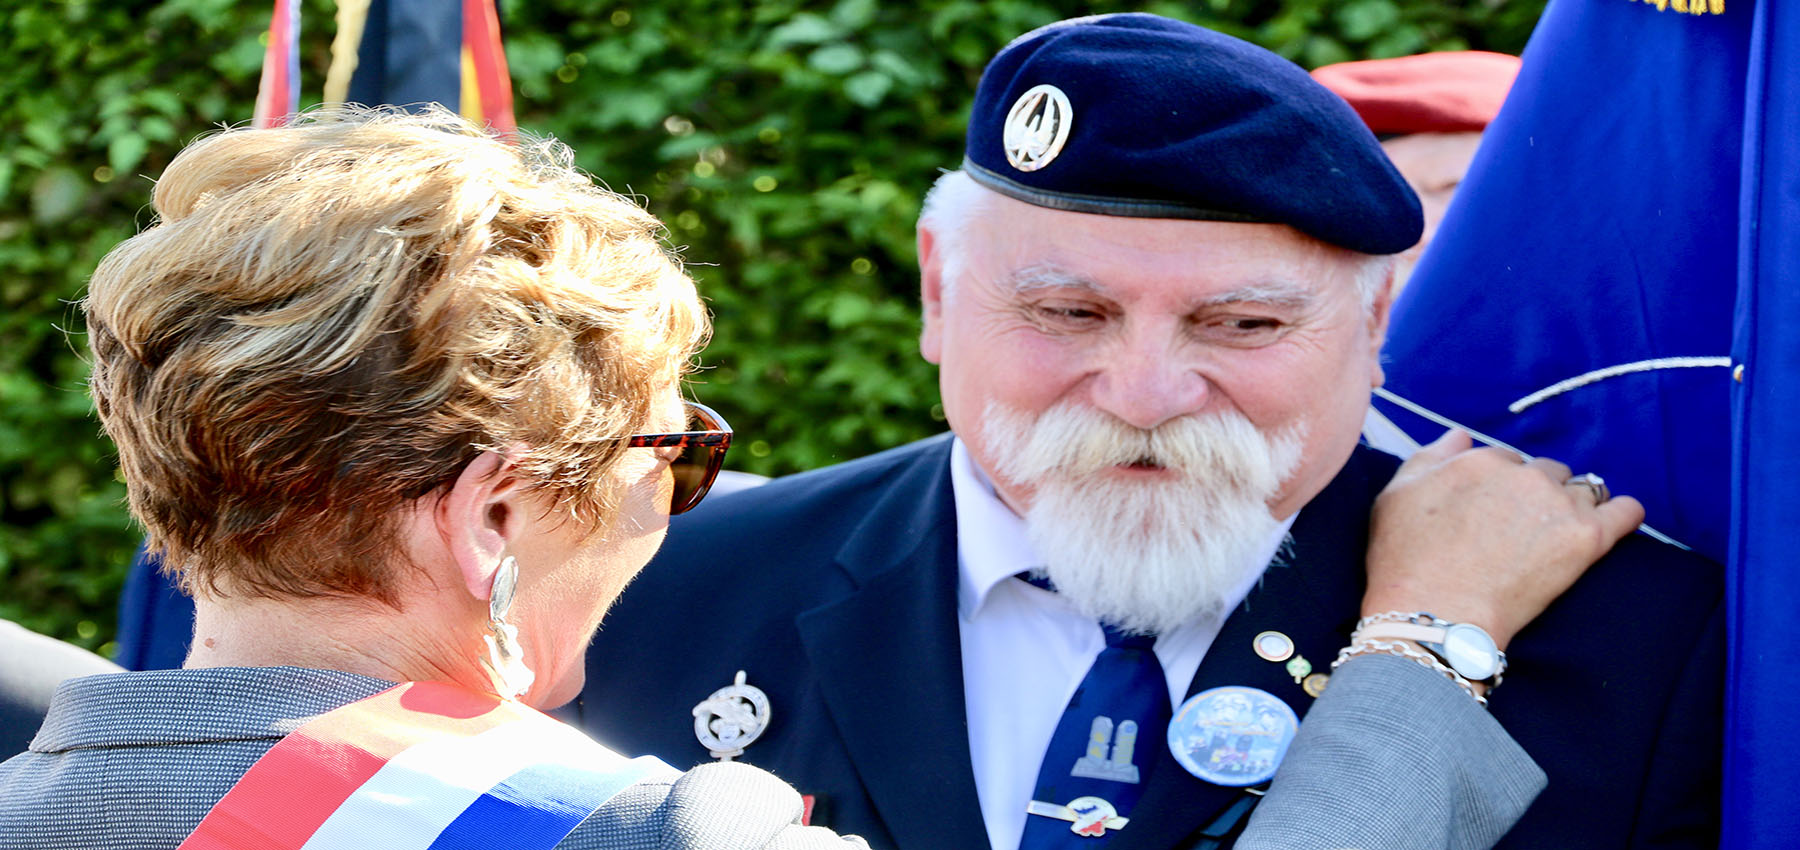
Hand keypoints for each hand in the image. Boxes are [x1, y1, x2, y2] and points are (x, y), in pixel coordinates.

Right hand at [1362, 430, 1644, 648]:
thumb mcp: (1395, 495)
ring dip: (1574, 504)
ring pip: (1583, 488)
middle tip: (1523, 528)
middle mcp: (1523, 474)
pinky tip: (1618, 521)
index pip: (1505, 460)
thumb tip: (1460, 435)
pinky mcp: (1588, 538)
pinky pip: (1626, 512)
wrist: (1433, 613)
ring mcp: (1558, 504)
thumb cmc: (1405, 561)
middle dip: (1538, 493)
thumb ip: (1429, 456)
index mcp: (1480, 460)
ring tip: (1560, 533)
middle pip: (1546, 471)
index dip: (1500, 486)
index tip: (1494, 512)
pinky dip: (1625, 513)